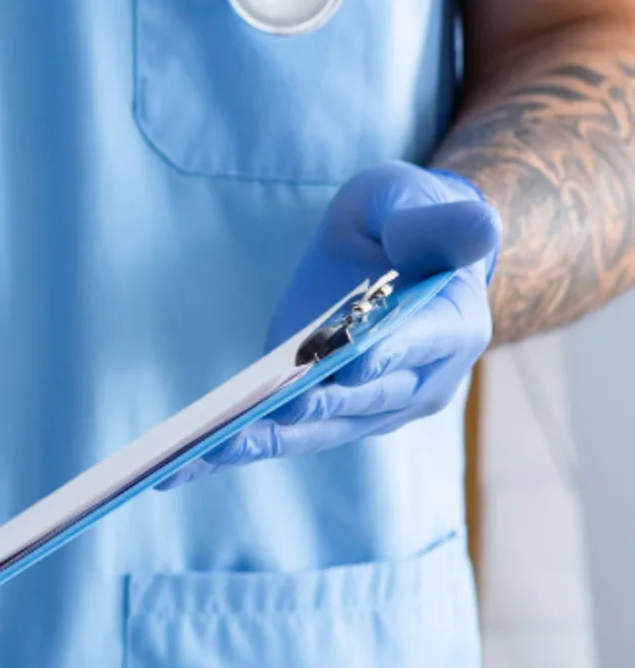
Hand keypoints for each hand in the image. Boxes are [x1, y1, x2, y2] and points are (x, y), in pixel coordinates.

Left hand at [177, 161, 498, 482]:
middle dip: (316, 403)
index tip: (352, 364)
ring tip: (210, 447)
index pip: (423, 341)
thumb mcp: (413, 202)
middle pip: (365, 394)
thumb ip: (437, 219)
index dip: (388, 351)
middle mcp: (425, 379)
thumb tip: (480, 224)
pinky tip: (186, 465)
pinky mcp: (337, 417)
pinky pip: (289, 436)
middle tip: (270, 411)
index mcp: (454, 323)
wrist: (404, 255)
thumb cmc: (405, 220)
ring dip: (266, 440)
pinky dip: (241, 449)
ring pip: (322, 426)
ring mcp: (381, 407)